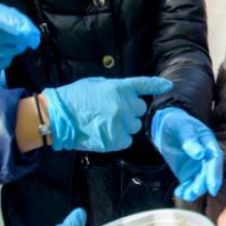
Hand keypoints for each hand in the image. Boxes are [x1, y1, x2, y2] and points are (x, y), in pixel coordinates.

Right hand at [44, 76, 171, 151]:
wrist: (57, 117)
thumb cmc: (74, 98)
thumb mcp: (97, 85)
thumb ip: (116, 89)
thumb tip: (130, 95)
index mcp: (119, 88)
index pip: (144, 85)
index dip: (157, 85)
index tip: (167, 86)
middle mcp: (124, 104)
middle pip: (140, 110)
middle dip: (130, 111)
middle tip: (112, 112)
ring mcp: (121, 123)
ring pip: (134, 126)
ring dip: (125, 126)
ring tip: (105, 123)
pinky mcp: (116, 139)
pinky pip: (127, 140)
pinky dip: (118, 139)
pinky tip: (104, 134)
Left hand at [151, 107, 222, 200]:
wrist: (166, 126)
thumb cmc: (177, 123)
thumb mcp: (182, 128)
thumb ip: (190, 140)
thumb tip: (200, 154)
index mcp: (209, 143)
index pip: (215, 159)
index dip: (215, 174)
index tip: (212, 188)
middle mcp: (206, 157)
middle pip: (208, 173)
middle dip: (203, 185)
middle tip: (194, 192)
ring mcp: (198, 166)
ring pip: (200, 182)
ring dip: (194, 190)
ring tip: (184, 194)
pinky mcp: (188, 173)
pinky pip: (189, 184)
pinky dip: (185, 191)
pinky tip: (179, 192)